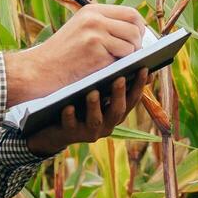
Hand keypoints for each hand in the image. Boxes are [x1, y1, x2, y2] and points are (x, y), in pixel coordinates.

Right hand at [3, 3, 147, 104]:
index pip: (130, 13)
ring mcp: (96, 34)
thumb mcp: (79, 30)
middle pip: (135, 26)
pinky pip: (123, 58)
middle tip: (133, 55)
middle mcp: (94, 18)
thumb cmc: (60, 55)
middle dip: (138, 42)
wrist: (38, 71)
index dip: (139, 28)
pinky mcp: (96, 51)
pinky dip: (120, 66)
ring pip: (132, 43)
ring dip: (130, 57)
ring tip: (118, 63)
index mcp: (92, 10)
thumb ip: (103, 26)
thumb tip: (137, 32)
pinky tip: (108, 70)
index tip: (139, 39)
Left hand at [24, 67, 149, 157]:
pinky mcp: (69, 134)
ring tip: (92, 92)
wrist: (53, 126)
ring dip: (95, 106)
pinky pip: (69, 125)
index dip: (139, 85)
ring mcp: (89, 131)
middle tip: (120, 78)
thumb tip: (140, 63)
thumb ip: (116, 81)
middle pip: (117, 111)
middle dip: (119, 94)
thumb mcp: (100, 92)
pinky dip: (70, 116)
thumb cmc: (81, 102)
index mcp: (117, 113)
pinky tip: (68, 106)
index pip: (133, 99)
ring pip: (95, 120)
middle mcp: (107, 124)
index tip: (144, 68)